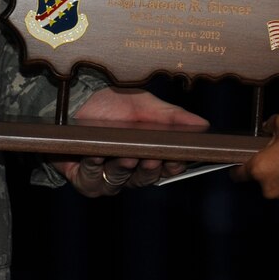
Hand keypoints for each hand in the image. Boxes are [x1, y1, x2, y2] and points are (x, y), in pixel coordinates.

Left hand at [52, 88, 209, 195]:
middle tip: (154, 156)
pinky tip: (96, 156)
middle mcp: (129, 171)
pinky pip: (92, 180)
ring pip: (120, 181)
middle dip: (150, 168)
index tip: (179, 159)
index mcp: (147, 154)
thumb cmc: (111, 102)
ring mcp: (106, 178)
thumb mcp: (145, 105)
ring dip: (124, 168)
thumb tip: (204, 125)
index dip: (173, 166)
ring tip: (128, 155)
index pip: (166, 168)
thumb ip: (173, 117)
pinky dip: (95, 167)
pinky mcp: (84, 180)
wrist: (74, 99)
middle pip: (145, 178)